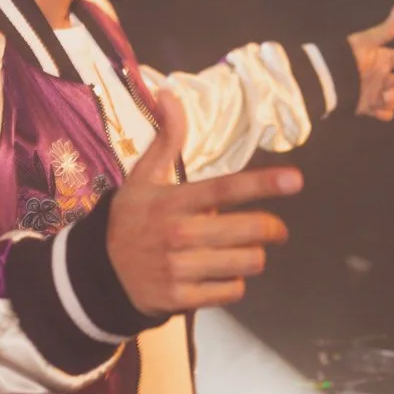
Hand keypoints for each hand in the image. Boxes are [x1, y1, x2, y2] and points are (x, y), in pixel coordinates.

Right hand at [107, 91, 301, 313]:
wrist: (97, 273)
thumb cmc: (130, 220)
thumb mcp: (143, 178)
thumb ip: (166, 139)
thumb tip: (168, 94)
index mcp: (173, 201)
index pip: (226, 189)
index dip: (264, 184)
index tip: (296, 180)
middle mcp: (178, 234)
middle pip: (249, 230)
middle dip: (272, 229)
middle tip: (276, 229)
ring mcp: (179, 269)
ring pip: (247, 262)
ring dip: (252, 256)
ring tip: (242, 252)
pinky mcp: (181, 299)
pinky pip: (231, 291)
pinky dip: (233, 284)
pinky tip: (220, 275)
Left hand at [347, 5, 393, 121]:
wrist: (326, 82)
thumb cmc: (345, 59)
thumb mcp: (367, 44)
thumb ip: (385, 30)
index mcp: (385, 59)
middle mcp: (382, 76)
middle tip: (384, 93)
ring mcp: (375, 92)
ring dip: (389, 103)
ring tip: (375, 102)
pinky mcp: (366, 107)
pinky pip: (385, 114)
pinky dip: (382, 114)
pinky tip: (372, 110)